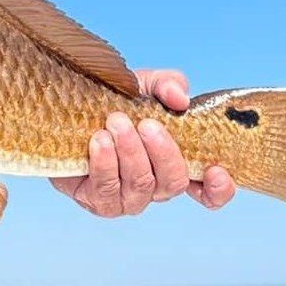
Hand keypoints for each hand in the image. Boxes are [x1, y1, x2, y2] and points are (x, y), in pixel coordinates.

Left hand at [50, 68, 235, 217]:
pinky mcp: (97, 201)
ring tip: (116, 122)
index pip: (208, 191)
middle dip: (162, 152)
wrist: (66, 113)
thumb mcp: (143, 85)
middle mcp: (155, 187)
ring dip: (131, 153)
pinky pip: (106, 190)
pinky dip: (104, 163)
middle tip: (146, 123)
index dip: (219, 189)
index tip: (216, 170)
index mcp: (174, 164)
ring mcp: (127, 198)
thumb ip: (167, 84)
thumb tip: (180, 98)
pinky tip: (99, 140)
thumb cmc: (114, 102)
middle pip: (172, 183)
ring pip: (140, 186)